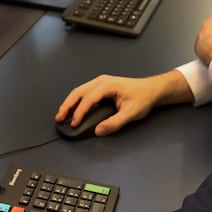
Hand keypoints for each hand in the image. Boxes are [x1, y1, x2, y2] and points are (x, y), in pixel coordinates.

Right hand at [55, 73, 191, 136]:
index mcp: (108, 85)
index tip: (74, 123)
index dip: (79, 112)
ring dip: (69, 102)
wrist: (151, 90)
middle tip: (59, 118)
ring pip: (79, 91)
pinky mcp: (101, 87)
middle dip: (67, 105)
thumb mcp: (131, 113)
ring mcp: (100, 83)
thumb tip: (99, 130)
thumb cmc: (142, 98)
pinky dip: (76, 101)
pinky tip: (73, 109)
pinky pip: (84, 92)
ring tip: (62, 115)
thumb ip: (114, 123)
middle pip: (78, 92)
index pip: (88, 99)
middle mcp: (101, 81)